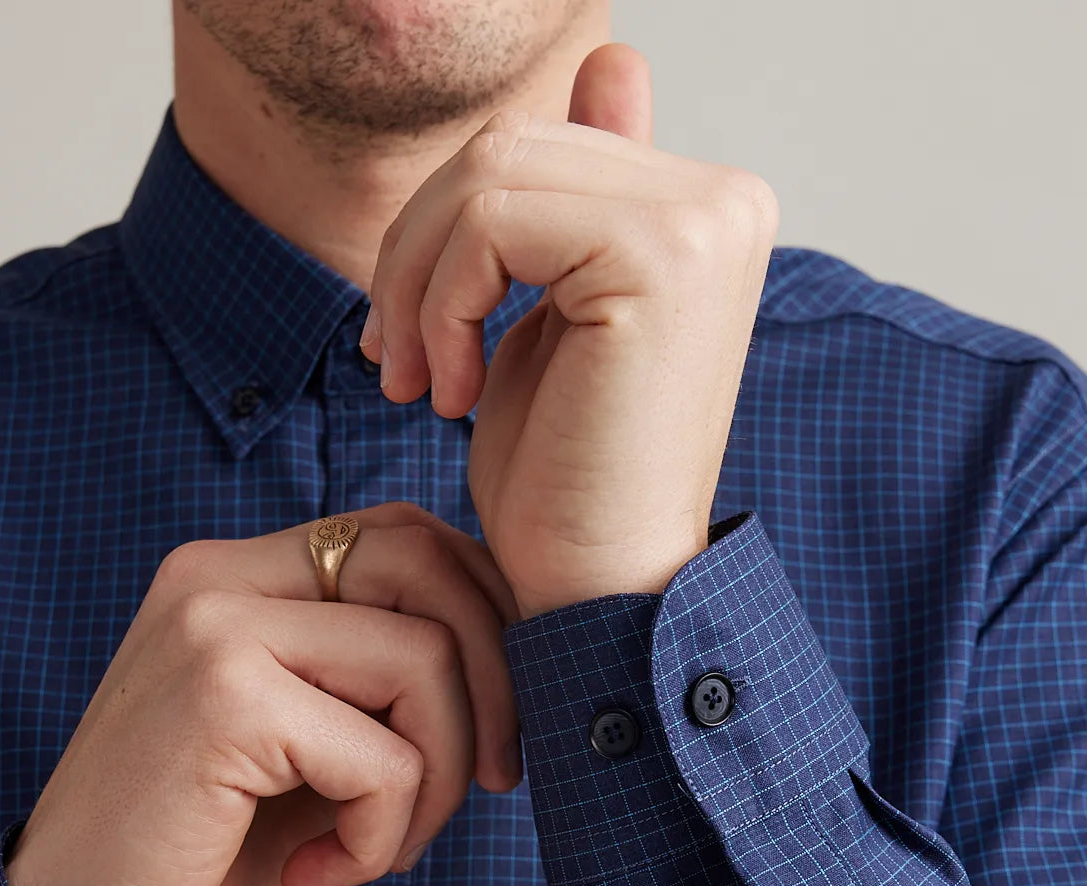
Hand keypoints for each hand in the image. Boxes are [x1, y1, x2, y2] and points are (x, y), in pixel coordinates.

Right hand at [5, 503, 520, 885]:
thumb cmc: (202, 849)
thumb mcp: (308, 748)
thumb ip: (379, 688)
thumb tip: (515, 664)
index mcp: (241, 573)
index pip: (406, 536)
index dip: (483, 617)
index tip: (493, 725)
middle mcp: (223, 575)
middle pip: (429, 566)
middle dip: (494, 685)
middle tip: (490, 782)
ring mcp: (218, 626)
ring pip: (425, 661)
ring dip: (435, 783)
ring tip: (375, 850)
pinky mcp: (226, 697)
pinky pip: (385, 758)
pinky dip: (380, 835)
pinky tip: (317, 877)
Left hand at [360, 43, 777, 617]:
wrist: (598, 593)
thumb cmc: (564, 482)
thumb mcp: (552, 319)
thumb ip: (582, 198)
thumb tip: (615, 57)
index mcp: (703, 209)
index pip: (531, 148)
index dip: (446, 234)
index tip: (422, 333)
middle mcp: (723, 198)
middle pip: (502, 146)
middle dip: (414, 253)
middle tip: (396, 363)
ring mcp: (703, 219)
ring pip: (485, 174)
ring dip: (417, 283)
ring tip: (418, 380)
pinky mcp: (663, 253)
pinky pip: (489, 222)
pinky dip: (440, 306)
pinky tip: (453, 391)